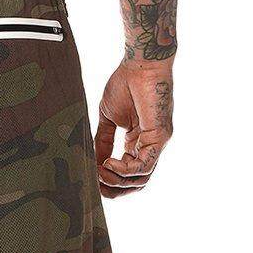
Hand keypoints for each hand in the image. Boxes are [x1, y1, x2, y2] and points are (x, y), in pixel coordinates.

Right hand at [95, 61, 174, 197]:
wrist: (140, 63)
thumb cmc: (125, 83)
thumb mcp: (108, 118)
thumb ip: (103, 142)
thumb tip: (95, 164)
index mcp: (138, 142)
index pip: (128, 175)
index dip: (109, 182)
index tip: (91, 179)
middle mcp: (150, 146)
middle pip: (137, 183)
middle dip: (114, 189)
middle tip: (95, 184)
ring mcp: (157, 143)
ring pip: (141, 179)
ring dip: (116, 181)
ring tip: (100, 171)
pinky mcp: (160, 137)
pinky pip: (143, 166)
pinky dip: (124, 170)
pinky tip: (109, 163)